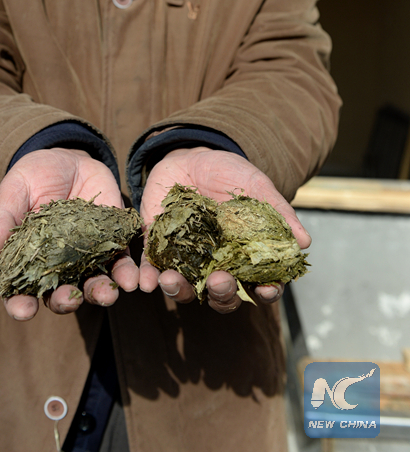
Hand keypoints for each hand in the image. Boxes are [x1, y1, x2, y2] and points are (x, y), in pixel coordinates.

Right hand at [0, 149, 138, 319]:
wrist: (67, 160)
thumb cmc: (32, 179)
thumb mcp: (13, 192)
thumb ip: (3, 220)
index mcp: (28, 262)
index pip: (21, 292)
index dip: (20, 304)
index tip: (24, 309)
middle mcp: (57, 268)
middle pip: (60, 295)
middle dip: (65, 302)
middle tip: (69, 299)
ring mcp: (85, 258)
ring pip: (93, 285)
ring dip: (100, 293)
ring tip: (106, 294)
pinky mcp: (111, 243)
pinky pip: (120, 263)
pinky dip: (126, 273)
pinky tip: (131, 278)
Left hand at [139, 147, 310, 312]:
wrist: (191, 156)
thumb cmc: (230, 174)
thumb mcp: (256, 187)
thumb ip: (278, 212)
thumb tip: (304, 240)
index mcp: (246, 257)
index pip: (260, 284)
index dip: (265, 291)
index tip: (266, 290)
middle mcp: (217, 265)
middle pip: (222, 294)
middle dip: (221, 294)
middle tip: (219, 281)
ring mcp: (188, 259)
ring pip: (186, 288)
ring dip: (180, 291)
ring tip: (174, 281)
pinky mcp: (159, 248)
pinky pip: (152, 269)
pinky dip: (149, 277)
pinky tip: (147, 282)